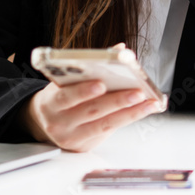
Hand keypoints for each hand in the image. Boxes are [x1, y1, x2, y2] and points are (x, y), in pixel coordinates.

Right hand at [19, 44, 162, 151]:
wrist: (46, 122)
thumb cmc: (60, 95)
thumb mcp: (65, 80)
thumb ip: (89, 66)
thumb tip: (118, 49)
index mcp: (50, 102)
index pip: (66, 97)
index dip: (83, 91)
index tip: (101, 83)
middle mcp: (59, 123)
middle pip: (91, 111)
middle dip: (117, 101)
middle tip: (137, 91)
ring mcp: (72, 137)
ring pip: (104, 124)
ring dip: (130, 112)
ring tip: (149, 101)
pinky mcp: (85, 145)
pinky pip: (110, 131)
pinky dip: (128, 118)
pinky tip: (143, 109)